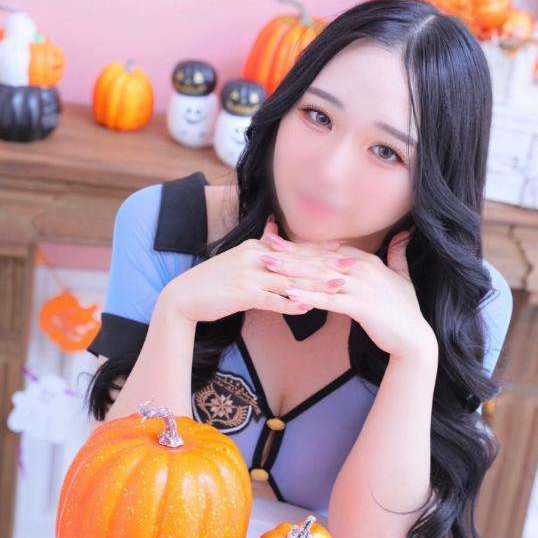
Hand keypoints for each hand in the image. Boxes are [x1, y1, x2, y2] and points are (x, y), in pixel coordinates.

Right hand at [159, 214, 344, 323]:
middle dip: (327, 265)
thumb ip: (259, 245)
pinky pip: (272, 300)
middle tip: (352, 266)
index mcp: (257, 248)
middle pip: (298, 262)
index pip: (295, 248)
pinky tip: (308, 307)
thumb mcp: (237, 257)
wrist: (184, 296)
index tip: (345, 249)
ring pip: (289, 280)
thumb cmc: (213, 280)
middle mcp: (255, 257)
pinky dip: (291, 303)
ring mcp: (249, 275)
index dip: (320, 250)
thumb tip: (273, 229)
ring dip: (316, 284)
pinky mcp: (242, 294)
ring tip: (339, 288)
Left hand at [260, 226, 436, 358]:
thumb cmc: (405, 309)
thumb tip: (404, 234)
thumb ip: (398, 253)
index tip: (280, 241)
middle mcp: (361, 270)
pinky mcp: (360, 307)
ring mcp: (361, 287)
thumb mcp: (402, 276)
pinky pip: (328, 300)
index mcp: (366, 261)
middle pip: (318, 260)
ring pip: (319, 277)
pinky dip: (309, 296)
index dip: (302, 246)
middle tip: (265, 248)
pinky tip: (290, 295)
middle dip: (290, 254)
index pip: (327, 250)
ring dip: (293, 272)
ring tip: (269, 268)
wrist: (414, 338)